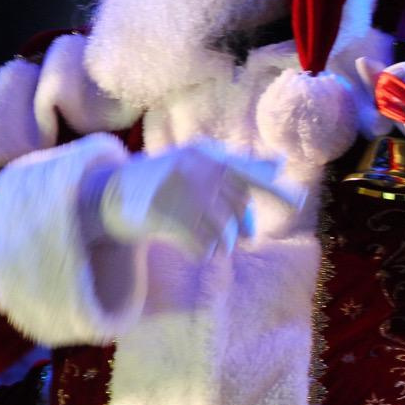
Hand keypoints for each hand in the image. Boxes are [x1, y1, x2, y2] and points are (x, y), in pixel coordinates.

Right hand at [88, 142, 287, 255]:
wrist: (106, 194)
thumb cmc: (158, 181)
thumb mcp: (194, 162)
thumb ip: (233, 165)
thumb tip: (279, 165)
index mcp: (203, 153)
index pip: (246, 172)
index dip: (274, 187)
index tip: (298, 200)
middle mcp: (193, 168)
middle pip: (236, 207)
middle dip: (241, 225)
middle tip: (242, 237)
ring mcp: (176, 191)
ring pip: (221, 229)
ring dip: (222, 242)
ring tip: (213, 244)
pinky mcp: (163, 216)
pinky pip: (201, 244)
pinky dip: (203, 252)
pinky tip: (196, 250)